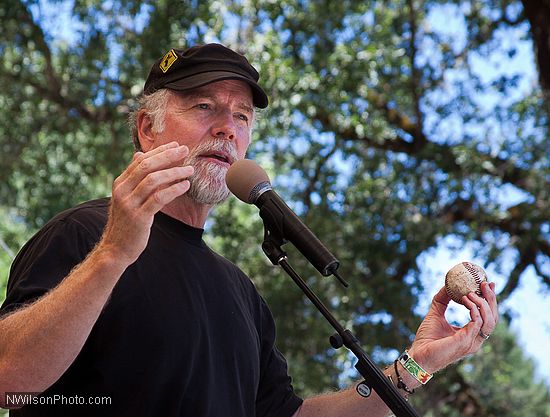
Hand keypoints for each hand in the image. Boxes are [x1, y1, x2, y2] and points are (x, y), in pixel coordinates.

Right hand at [99, 142, 193, 264]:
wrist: (115, 248)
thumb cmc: (126, 222)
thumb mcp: (127, 197)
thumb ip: (134, 177)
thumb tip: (139, 154)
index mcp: (120, 183)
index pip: (141, 160)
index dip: (160, 151)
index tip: (176, 145)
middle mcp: (122, 191)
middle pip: (147, 166)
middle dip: (168, 156)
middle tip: (185, 150)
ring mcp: (129, 204)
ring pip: (153, 180)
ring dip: (174, 172)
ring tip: (190, 170)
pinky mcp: (139, 217)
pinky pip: (159, 198)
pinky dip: (174, 190)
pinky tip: (185, 185)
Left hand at [408, 281, 497, 373]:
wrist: (418, 354)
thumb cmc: (427, 338)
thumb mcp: (436, 314)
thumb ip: (442, 300)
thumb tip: (447, 284)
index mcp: (471, 334)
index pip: (487, 317)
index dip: (490, 300)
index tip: (488, 284)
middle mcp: (475, 339)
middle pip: (493, 318)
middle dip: (491, 299)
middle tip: (486, 283)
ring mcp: (472, 342)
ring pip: (490, 321)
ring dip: (483, 303)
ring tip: (471, 292)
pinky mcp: (465, 342)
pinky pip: (477, 323)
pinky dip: (474, 309)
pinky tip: (465, 299)